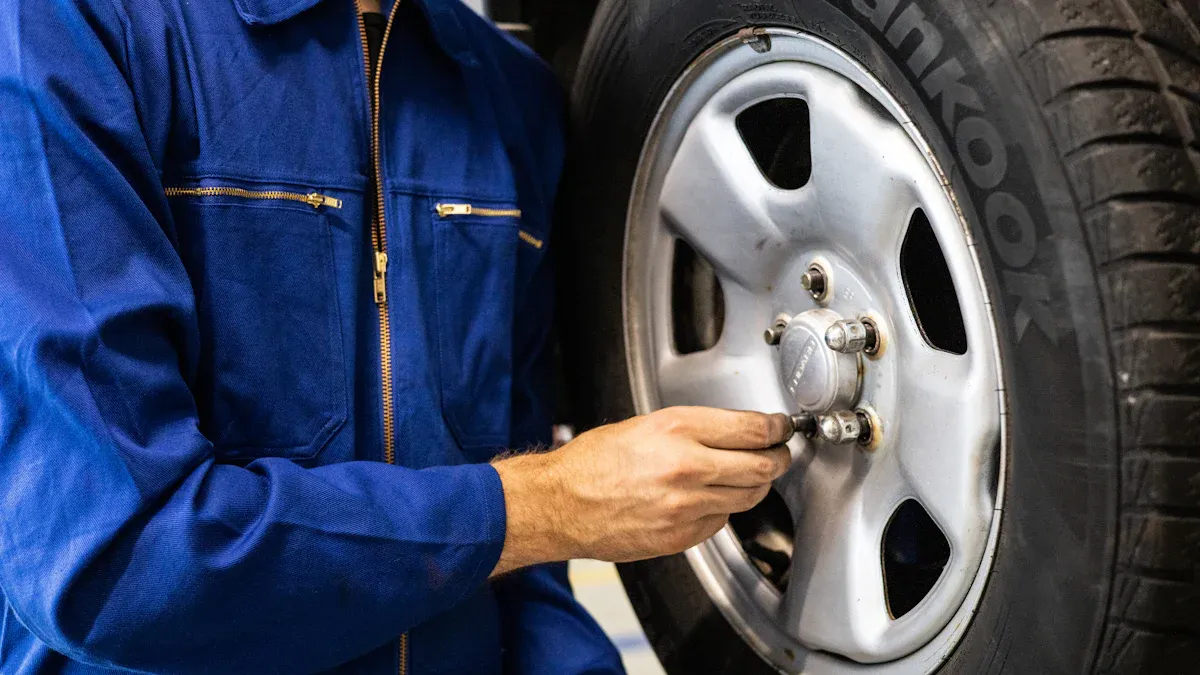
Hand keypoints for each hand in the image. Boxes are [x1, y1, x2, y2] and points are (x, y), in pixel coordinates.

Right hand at [490, 407, 793, 575]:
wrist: (561, 504)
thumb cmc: (592, 462)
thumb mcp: (645, 425)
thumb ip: (695, 429)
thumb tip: (737, 431)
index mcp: (677, 430)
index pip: (752, 428)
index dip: (777, 428)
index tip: (781, 428)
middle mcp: (686, 467)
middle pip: (761, 465)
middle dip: (778, 458)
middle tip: (780, 453)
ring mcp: (686, 506)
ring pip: (748, 496)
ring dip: (757, 485)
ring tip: (751, 475)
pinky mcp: (682, 536)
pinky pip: (722, 520)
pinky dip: (724, 508)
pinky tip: (710, 498)